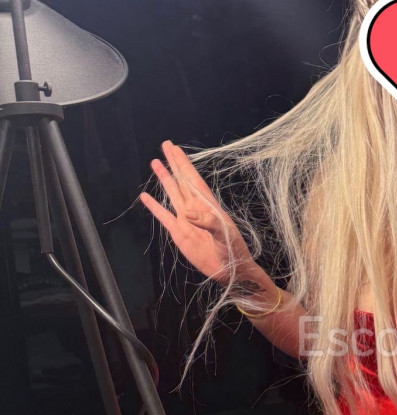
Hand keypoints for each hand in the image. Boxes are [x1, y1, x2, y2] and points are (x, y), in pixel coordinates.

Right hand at [139, 140, 254, 283]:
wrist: (229, 269)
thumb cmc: (233, 250)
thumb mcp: (224, 235)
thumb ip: (208, 222)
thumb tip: (188, 212)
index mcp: (208, 205)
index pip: (193, 179)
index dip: (184, 164)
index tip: (175, 149)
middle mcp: (195, 208)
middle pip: (181, 180)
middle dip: (174, 163)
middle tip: (165, 145)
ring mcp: (185, 220)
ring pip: (172, 193)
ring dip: (164, 179)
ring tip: (155, 163)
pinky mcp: (178, 233)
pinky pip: (163, 216)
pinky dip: (154, 207)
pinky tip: (145, 197)